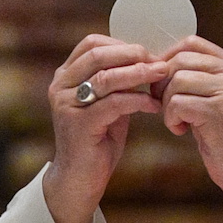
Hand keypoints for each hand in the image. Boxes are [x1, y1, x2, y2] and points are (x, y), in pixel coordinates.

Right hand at [43, 35, 168, 222]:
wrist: (79, 179)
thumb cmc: (97, 140)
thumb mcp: (107, 104)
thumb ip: (118, 83)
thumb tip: (148, 60)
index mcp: (66, 76)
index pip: (92, 43)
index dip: (122, 44)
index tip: (148, 53)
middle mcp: (61, 86)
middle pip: (98, 54)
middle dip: (133, 54)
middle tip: (159, 62)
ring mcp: (67, 104)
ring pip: (106, 77)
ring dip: (139, 74)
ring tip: (161, 76)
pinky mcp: (79, 124)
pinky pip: (114, 103)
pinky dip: (138, 101)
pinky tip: (155, 106)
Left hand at [154, 36, 222, 222]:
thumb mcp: (216, 99)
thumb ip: (199, 77)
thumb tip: (158, 63)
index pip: (192, 42)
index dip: (168, 59)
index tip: (161, 83)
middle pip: (180, 60)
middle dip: (162, 84)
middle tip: (163, 105)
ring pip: (176, 81)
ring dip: (167, 104)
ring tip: (177, 121)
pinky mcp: (220, 110)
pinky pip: (177, 103)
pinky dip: (170, 118)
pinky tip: (181, 131)